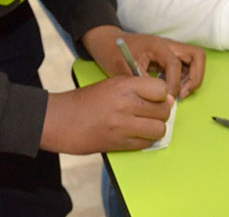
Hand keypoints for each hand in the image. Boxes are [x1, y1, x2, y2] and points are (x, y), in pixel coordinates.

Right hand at [40, 76, 170, 153]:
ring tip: (146, 125)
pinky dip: (145, 140)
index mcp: (124, 86)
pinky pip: (146, 144)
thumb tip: (167, 99)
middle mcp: (126, 104)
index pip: (161, 90)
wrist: (61, 120)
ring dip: (156, 128)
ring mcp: (122, 126)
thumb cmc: (87, 100)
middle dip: (162, 113)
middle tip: (152, 113)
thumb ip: (138, 88)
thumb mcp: (112, 84)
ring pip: (159, 129)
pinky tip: (136, 135)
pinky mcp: (118, 144)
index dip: (162, 95)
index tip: (156, 98)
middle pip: (163, 110)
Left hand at [83, 25, 204, 98]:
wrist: (107, 43)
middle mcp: (168, 45)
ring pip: (194, 61)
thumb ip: (142, 82)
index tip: (165, 99)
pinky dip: (183, 79)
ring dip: (191, 79)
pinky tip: (170, 91)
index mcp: (157, 46)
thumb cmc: (114, 53)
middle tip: (183, 94)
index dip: (173, 84)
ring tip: (177, 95)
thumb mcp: (124, 69)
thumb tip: (159, 98)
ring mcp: (170, 50)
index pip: (175, 64)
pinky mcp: (168, 57)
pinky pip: (185, 67)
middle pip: (197, 56)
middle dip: (195, 77)